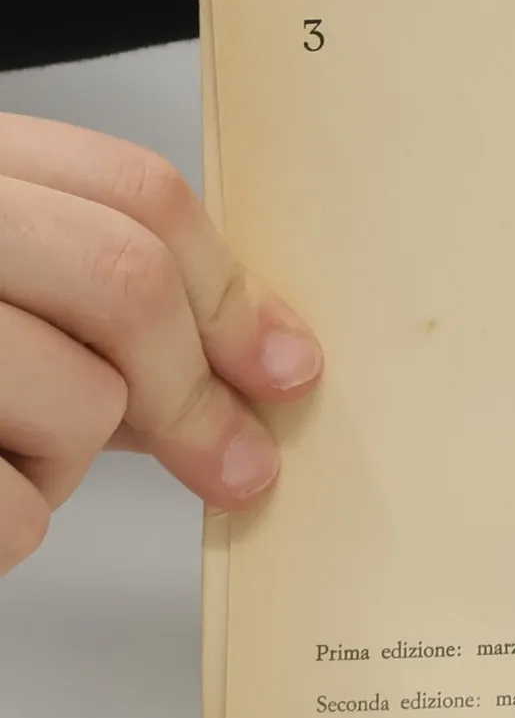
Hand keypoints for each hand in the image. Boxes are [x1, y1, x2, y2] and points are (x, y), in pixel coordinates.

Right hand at [0, 116, 321, 576]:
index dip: (230, 291)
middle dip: (194, 391)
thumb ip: (86, 304)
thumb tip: (253, 366)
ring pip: (78, 403)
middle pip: (125, 281)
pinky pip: (12, 511)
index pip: (134, 192)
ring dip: (67, 462)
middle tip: (233, 464)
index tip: (285, 366)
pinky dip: (8, 525)